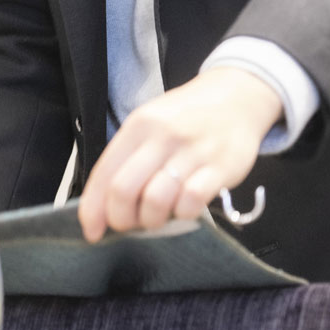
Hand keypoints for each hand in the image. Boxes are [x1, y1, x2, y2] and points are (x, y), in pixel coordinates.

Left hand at [76, 66, 283, 241]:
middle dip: (120, 219)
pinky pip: (191, 202)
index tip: (92, 231)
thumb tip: (102, 203)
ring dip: (151, 220)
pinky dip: (182, 214)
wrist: (237, 97)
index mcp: (139, 125)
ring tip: (157, 217)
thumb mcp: (152, 123)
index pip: (105, 173)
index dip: (93, 209)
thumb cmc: (187, 117)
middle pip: (124, 190)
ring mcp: (192, 151)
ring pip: (155, 201)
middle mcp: (162, 136)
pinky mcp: (220, 167)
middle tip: (128, 225)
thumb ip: (128, 157)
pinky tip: (184, 209)